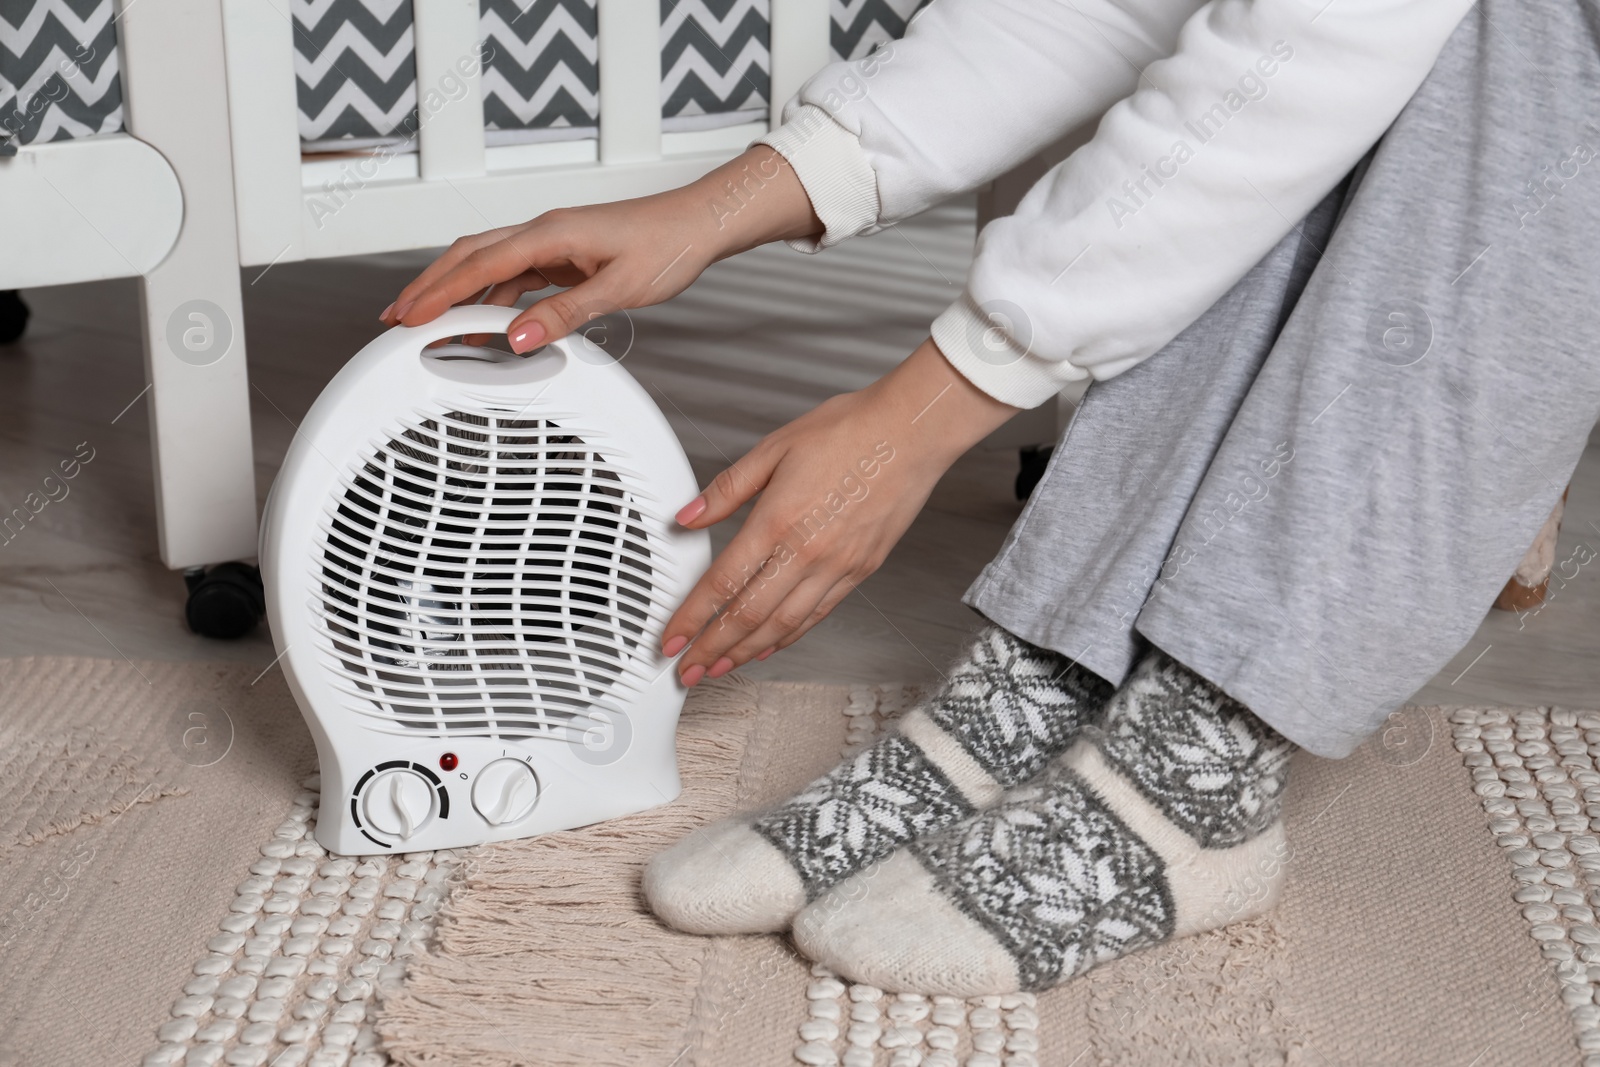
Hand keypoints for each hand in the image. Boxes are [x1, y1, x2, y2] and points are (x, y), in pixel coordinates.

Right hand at [380, 146, 820, 349]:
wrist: (699, 225)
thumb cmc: (668, 246)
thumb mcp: (618, 289)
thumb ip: (566, 314)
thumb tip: (518, 339)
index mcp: (550, 233)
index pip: (479, 265)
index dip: (439, 292)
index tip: (408, 317)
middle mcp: (543, 232)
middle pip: (469, 257)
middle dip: (429, 288)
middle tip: (396, 320)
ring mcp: (551, 243)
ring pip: (488, 266)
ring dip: (457, 293)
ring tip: (429, 326)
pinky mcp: (564, 256)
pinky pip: (514, 276)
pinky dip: (492, 299)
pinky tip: (486, 324)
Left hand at [663, 338, 1019, 683]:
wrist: (912, 432)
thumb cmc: (850, 431)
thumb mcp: (774, 448)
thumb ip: (726, 490)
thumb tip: (688, 517)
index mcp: (778, 520)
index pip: (722, 584)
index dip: (691, 619)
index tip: (670, 640)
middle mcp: (807, 552)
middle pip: (748, 616)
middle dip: (711, 649)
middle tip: (686, 670)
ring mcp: (837, 566)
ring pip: (783, 625)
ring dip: (746, 652)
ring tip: (719, 668)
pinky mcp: (860, 570)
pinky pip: (817, 615)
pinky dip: (788, 637)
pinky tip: (768, 645)